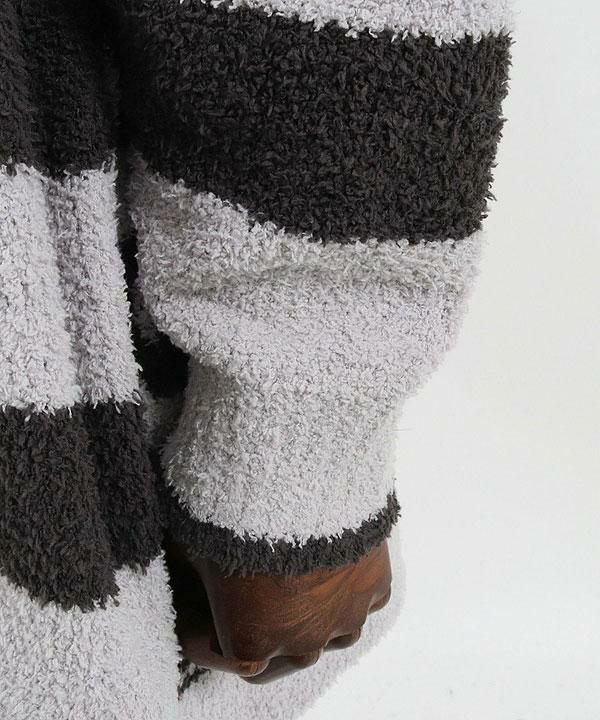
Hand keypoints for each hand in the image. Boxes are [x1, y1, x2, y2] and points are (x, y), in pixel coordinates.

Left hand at [165, 539, 391, 683]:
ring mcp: (343, 617)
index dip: (227, 637)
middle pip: (292, 653)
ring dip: (322, 614)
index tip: (221, 614)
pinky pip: (369, 600)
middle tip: (267, 593)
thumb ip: (188, 565)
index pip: (237, 662)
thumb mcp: (193, 544)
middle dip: (278, 628)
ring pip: (337, 634)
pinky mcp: (375, 585)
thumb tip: (173, 554)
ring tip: (308, 581)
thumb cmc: (238, 518)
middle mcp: (300, 642)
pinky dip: (356, 588)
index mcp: (250, 643)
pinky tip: (341, 564)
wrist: (297, 484)